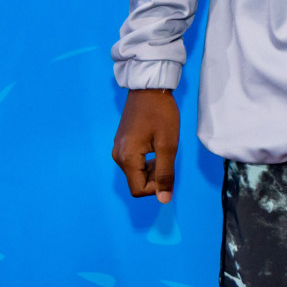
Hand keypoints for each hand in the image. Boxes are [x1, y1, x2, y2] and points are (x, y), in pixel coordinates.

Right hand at [112, 88, 180, 202]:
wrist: (149, 87)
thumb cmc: (161, 114)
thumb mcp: (168, 145)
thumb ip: (165, 173)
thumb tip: (164, 199)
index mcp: (127, 158)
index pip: (139, 190)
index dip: (156, 187)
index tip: (168, 168)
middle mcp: (118, 156)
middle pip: (136, 182)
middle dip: (155, 177)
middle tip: (167, 156)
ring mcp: (118, 148)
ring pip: (136, 172)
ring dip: (152, 168)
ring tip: (162, 148)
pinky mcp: (122, 142)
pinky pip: (133, 161)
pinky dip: (146, 160)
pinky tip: (155, 144)